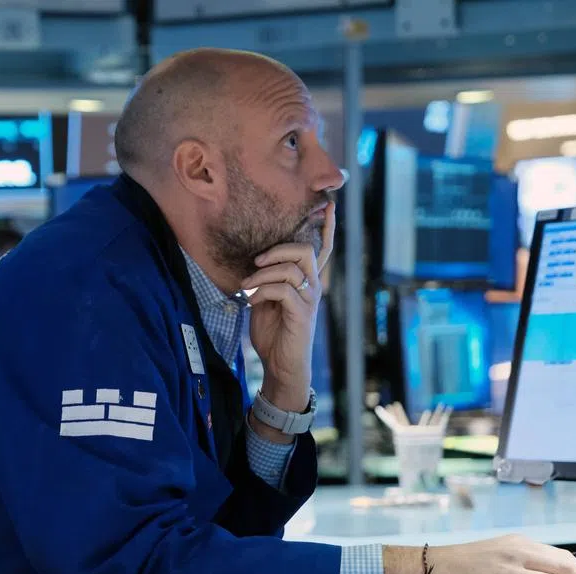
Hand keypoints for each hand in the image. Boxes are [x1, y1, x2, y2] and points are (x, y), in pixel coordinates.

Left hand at [242, 203, 335, 412]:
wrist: (281, 366)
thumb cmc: (274, 333)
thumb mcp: (265, 300)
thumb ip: (266, 281)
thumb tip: (254, 263)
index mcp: (306, 281)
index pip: (322, 249)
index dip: (326, 227)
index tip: (329, 204)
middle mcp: (313, 286)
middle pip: (305, 251)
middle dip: (278, 249)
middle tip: (257, 262)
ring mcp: (310, 299)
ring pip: (292, 268)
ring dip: (264, 274)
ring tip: (246, 286)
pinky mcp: (302, 313)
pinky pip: (283, 290)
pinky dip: (263, 291)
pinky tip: (252, 301)